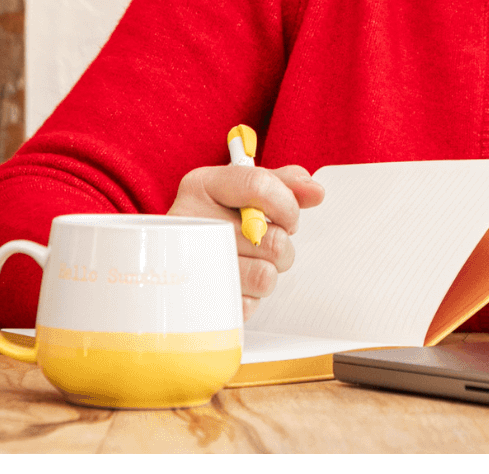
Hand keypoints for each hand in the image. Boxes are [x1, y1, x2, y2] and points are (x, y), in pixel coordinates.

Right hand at [168, 163, 324, 320]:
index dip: (287, 204)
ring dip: (268, 271)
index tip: (289, 217)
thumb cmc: (216, 218)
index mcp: (203, 185)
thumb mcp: (245, 190)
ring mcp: (190, 263)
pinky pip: (250, 304)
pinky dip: (250, 295)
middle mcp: (191, 220)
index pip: (258, 185)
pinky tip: (235, 280)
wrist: (172, 254)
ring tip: (250, 262)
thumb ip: (285, 183)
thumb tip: (315, 192)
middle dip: (281, 245)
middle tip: (265, 243)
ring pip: (265, 275)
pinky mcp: (196, 301)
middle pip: (271, 238)